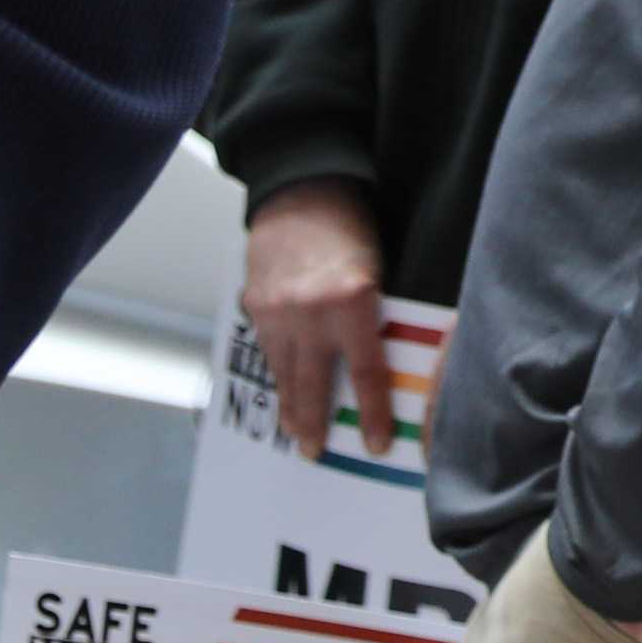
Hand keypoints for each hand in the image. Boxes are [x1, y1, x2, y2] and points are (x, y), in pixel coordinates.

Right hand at [240, 180, 397, 463]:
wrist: (301, 189)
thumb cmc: (350, 226)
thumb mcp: (379, 272)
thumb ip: (376, 320)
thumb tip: (385, 367)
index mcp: (351, 303)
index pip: (366, 377)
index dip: (372, 416)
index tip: (376, 445)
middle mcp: (310, 314)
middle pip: (313, 387)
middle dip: (314, 425)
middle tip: (314, 453)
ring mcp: (277, 312)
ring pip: (284, 375)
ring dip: (290, 407)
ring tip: (294, 432)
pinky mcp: (256, 307)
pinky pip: (268, 352)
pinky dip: (277, 373)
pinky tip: (283, 388)